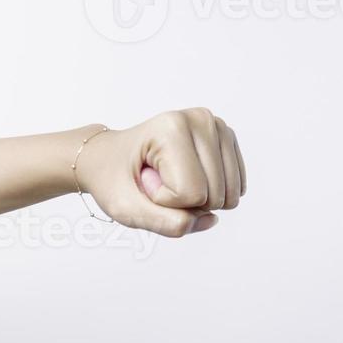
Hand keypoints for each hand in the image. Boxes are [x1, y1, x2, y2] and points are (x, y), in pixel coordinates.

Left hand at [75, 108, 246, 236]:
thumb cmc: (113, 178)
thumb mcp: (124, 208)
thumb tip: (211, 220)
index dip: (164, 201)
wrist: (108, 158)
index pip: (191, 194)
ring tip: (167, 177)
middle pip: (214, 195)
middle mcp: (200, 120)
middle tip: (155, 180)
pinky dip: (209, 193)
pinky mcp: (227, 140)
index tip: (143, 181)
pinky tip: (186, 176)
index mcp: (171, 128)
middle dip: (182, 201)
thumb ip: (164, 223)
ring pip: (228, 194)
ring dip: (196, 199)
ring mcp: (218, 127)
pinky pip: (235, 188)